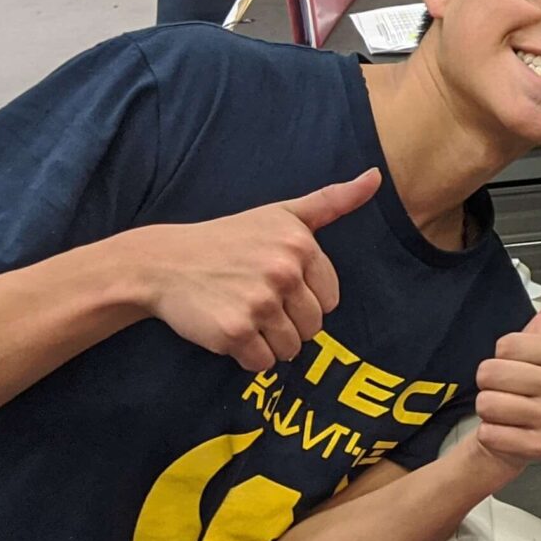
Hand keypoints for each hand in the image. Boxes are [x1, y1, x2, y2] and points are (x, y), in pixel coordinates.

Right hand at [137, 171, 380, 371]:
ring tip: (243, 315)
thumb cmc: (228, 239)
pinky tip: (229, 330)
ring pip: (290, 348)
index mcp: (301, 245)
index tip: (276, 285)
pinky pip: (262, 363)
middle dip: (288, 323)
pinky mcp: (234, 332)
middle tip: (256, 302)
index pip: (331, 300)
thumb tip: (376, 177)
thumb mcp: (282, 213)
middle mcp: (283, 272)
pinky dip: (247, 356)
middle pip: (313, 327)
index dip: (305, 299)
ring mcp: (259, 302)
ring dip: (269, 342)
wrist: (164, 262)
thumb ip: (332, 200)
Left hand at [469, 255, 540, 473]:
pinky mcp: (539, 447)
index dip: (502, 352)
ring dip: (490, 406)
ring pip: (489, 401)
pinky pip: (492, 432)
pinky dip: (492, 432)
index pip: (507, 344)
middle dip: (491, 379)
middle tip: (511, 385)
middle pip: (492, 372)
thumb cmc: (530, 373)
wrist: (520, 422)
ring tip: (509, 407)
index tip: (521, 359)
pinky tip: (509, 429)